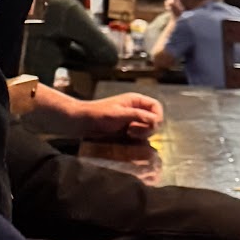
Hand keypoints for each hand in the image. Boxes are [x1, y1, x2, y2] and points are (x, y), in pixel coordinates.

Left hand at [35, 87, 163, 137]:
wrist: (83, 123)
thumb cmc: (98, 114)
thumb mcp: (119, 114)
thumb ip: (138, 116)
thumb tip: (155, 121)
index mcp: (136, 101)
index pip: (156, 107)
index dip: (156, 116)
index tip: (149, 124)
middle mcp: (137, 110)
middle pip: (155, 120)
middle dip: (147, 127)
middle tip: (133, 130)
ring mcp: (133, 121)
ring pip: (149, 130)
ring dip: (142, 134)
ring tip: (128, 134)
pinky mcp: (129, 130)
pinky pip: (141, 136)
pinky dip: (137, 138)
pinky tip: (127, 137)